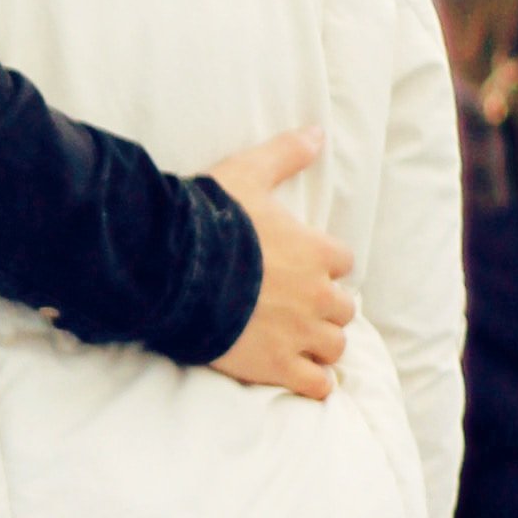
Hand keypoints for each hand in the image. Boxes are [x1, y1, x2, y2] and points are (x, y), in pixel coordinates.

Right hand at [205, 128, 354, 402]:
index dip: (322, 266)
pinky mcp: (279, 366)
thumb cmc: (210, 222)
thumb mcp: (247, 175)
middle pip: (343, 309)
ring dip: (319, 345)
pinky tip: (296, 375)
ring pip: (334, 347)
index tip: (299, 268)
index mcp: (317, 251)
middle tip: (294, 308)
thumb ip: (285, 154)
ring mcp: (301, 334)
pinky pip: (317, 385)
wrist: (173, 272)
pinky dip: (312, 382)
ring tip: (294, 342)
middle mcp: (318, 295)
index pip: (342, 262)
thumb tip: (317, 131)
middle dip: (322, 309)